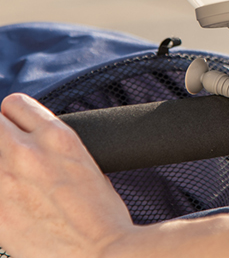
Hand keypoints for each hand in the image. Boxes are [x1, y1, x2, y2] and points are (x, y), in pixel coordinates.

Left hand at [0, 93, 133, 257]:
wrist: (100, 253)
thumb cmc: (100, 212)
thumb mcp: (84, 162)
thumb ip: (53, 148)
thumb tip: (34, 146)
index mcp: (58, 136)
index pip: (14, 104)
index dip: (14, 116)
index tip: (14, 128)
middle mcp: (28, 152)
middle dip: (1, 134)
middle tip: (10, 152)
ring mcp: (6, 182)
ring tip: (10, 177)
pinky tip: (9, 200)